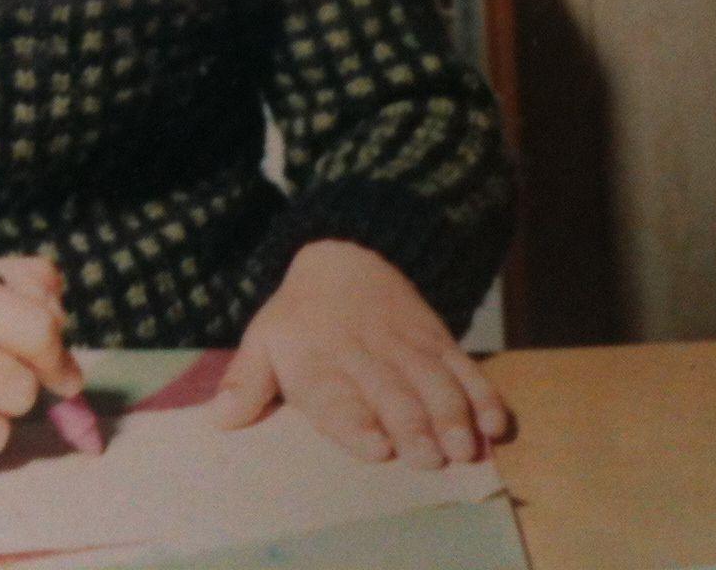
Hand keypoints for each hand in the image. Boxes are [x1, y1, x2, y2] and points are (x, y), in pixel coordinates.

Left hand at [207, 239, 509, 467]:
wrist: (346, 256)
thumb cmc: (300, 317)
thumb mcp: (263, 339)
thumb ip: (246, 383)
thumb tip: (221, 421)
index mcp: (317, 358)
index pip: (336, 393)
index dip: (356, 421)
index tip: (376, 448)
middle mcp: (363, 353)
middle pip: (392, 393)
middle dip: (413, 427)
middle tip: (430, 459)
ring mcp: (406, 346)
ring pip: (433, 382)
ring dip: (451, 416)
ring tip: (464, 448)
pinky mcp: (437, 340)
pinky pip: (464, 367)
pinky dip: (482, 395)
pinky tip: (495, 424)